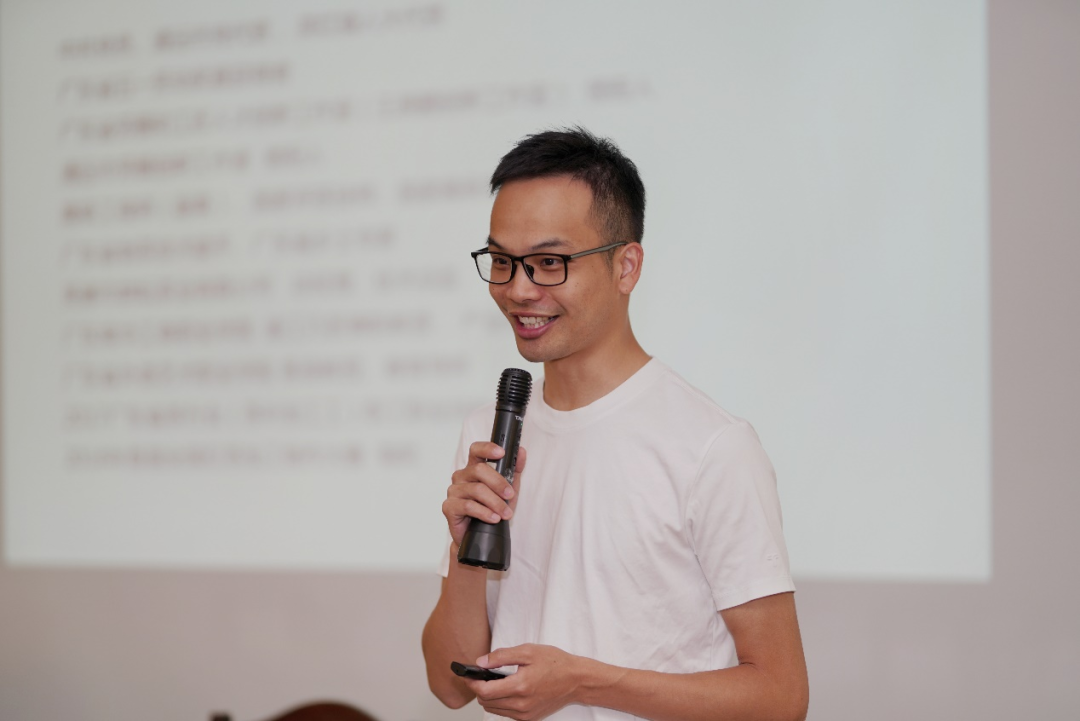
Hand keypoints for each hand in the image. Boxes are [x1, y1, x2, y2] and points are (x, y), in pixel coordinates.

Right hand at [443, 442, 526, 546]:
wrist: (481, 536)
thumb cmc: (492, 509)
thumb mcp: (508, 489)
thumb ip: (514, 470)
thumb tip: (521, 452)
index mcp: (473, 468)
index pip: (476, 450)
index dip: (487, 448)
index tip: (501, 453)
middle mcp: (461, 476)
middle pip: (479, 470)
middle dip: (498, 483)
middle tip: (510, 495)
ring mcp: (454, 491)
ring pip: (476, 490)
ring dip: (495, 502)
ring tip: (506, 513)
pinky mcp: (449, 507)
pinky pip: (468, 506)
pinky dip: (484, 513)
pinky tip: (494, 518)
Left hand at [465, 644, 582, 720]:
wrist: (576, 679)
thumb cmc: (555, 662)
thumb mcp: (528, 651)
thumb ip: (501, 656)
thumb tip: (480, 662)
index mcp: (520, 686)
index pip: (485, 692)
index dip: (472, 683)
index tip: (467, 675)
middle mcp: (522, 705)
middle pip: (486, 703)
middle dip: (478, 689)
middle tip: (479, 676)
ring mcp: (525, 714)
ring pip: (494, 710)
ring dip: (489, 697)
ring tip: (493, 682)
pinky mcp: (529, 719)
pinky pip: (506, 713)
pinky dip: (501, 703)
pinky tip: (507, 690)